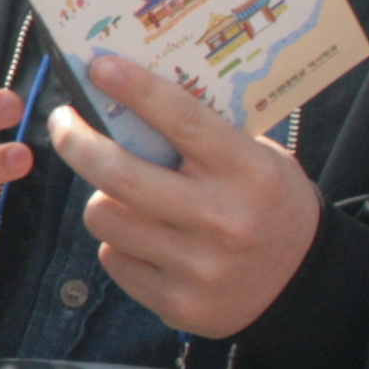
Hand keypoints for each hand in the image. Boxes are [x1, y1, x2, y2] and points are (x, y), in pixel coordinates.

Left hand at [50, 53, 324, 340]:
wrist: (304, 284)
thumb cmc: (270, 204)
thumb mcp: (257, 158)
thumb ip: (205, 134)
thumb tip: (131, 95)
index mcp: (247, 172)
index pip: (183, 120)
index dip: (136, 90)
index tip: (98, 66)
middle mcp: (222, 219)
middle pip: (118, 173)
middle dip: (77, 142)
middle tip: (64, 123)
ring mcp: (198, 266)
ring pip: (104, 216)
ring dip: (104, 199)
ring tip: (125, 196)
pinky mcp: (177, 303)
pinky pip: (113, 258)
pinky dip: (120, 244)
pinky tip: (147, 241)